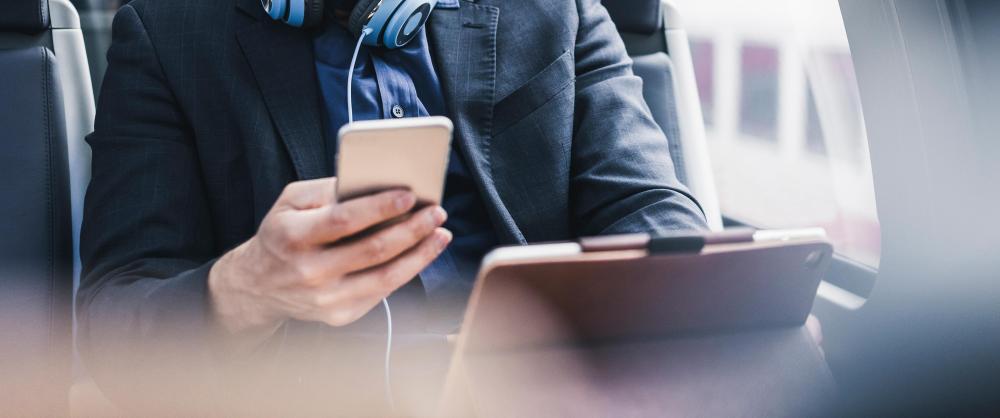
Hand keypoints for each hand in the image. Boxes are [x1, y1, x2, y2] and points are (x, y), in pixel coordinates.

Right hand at [208, 177, 450, 341]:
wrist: (259, 286)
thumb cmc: (283, 234)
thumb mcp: (291, 202)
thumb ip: (328, 189)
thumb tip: (373, 183)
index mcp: (293, 236)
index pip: (344, 221)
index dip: (380, 208)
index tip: (410, 195)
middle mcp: (309, 271)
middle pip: (372, 250)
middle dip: (412, 229)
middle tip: (436, 212)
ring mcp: (326, 298)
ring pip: (386, 276)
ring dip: (420, 254)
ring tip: (441, 234)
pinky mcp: (340, 315)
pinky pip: (383, 292)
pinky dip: (408, 271)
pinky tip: (422, 253)